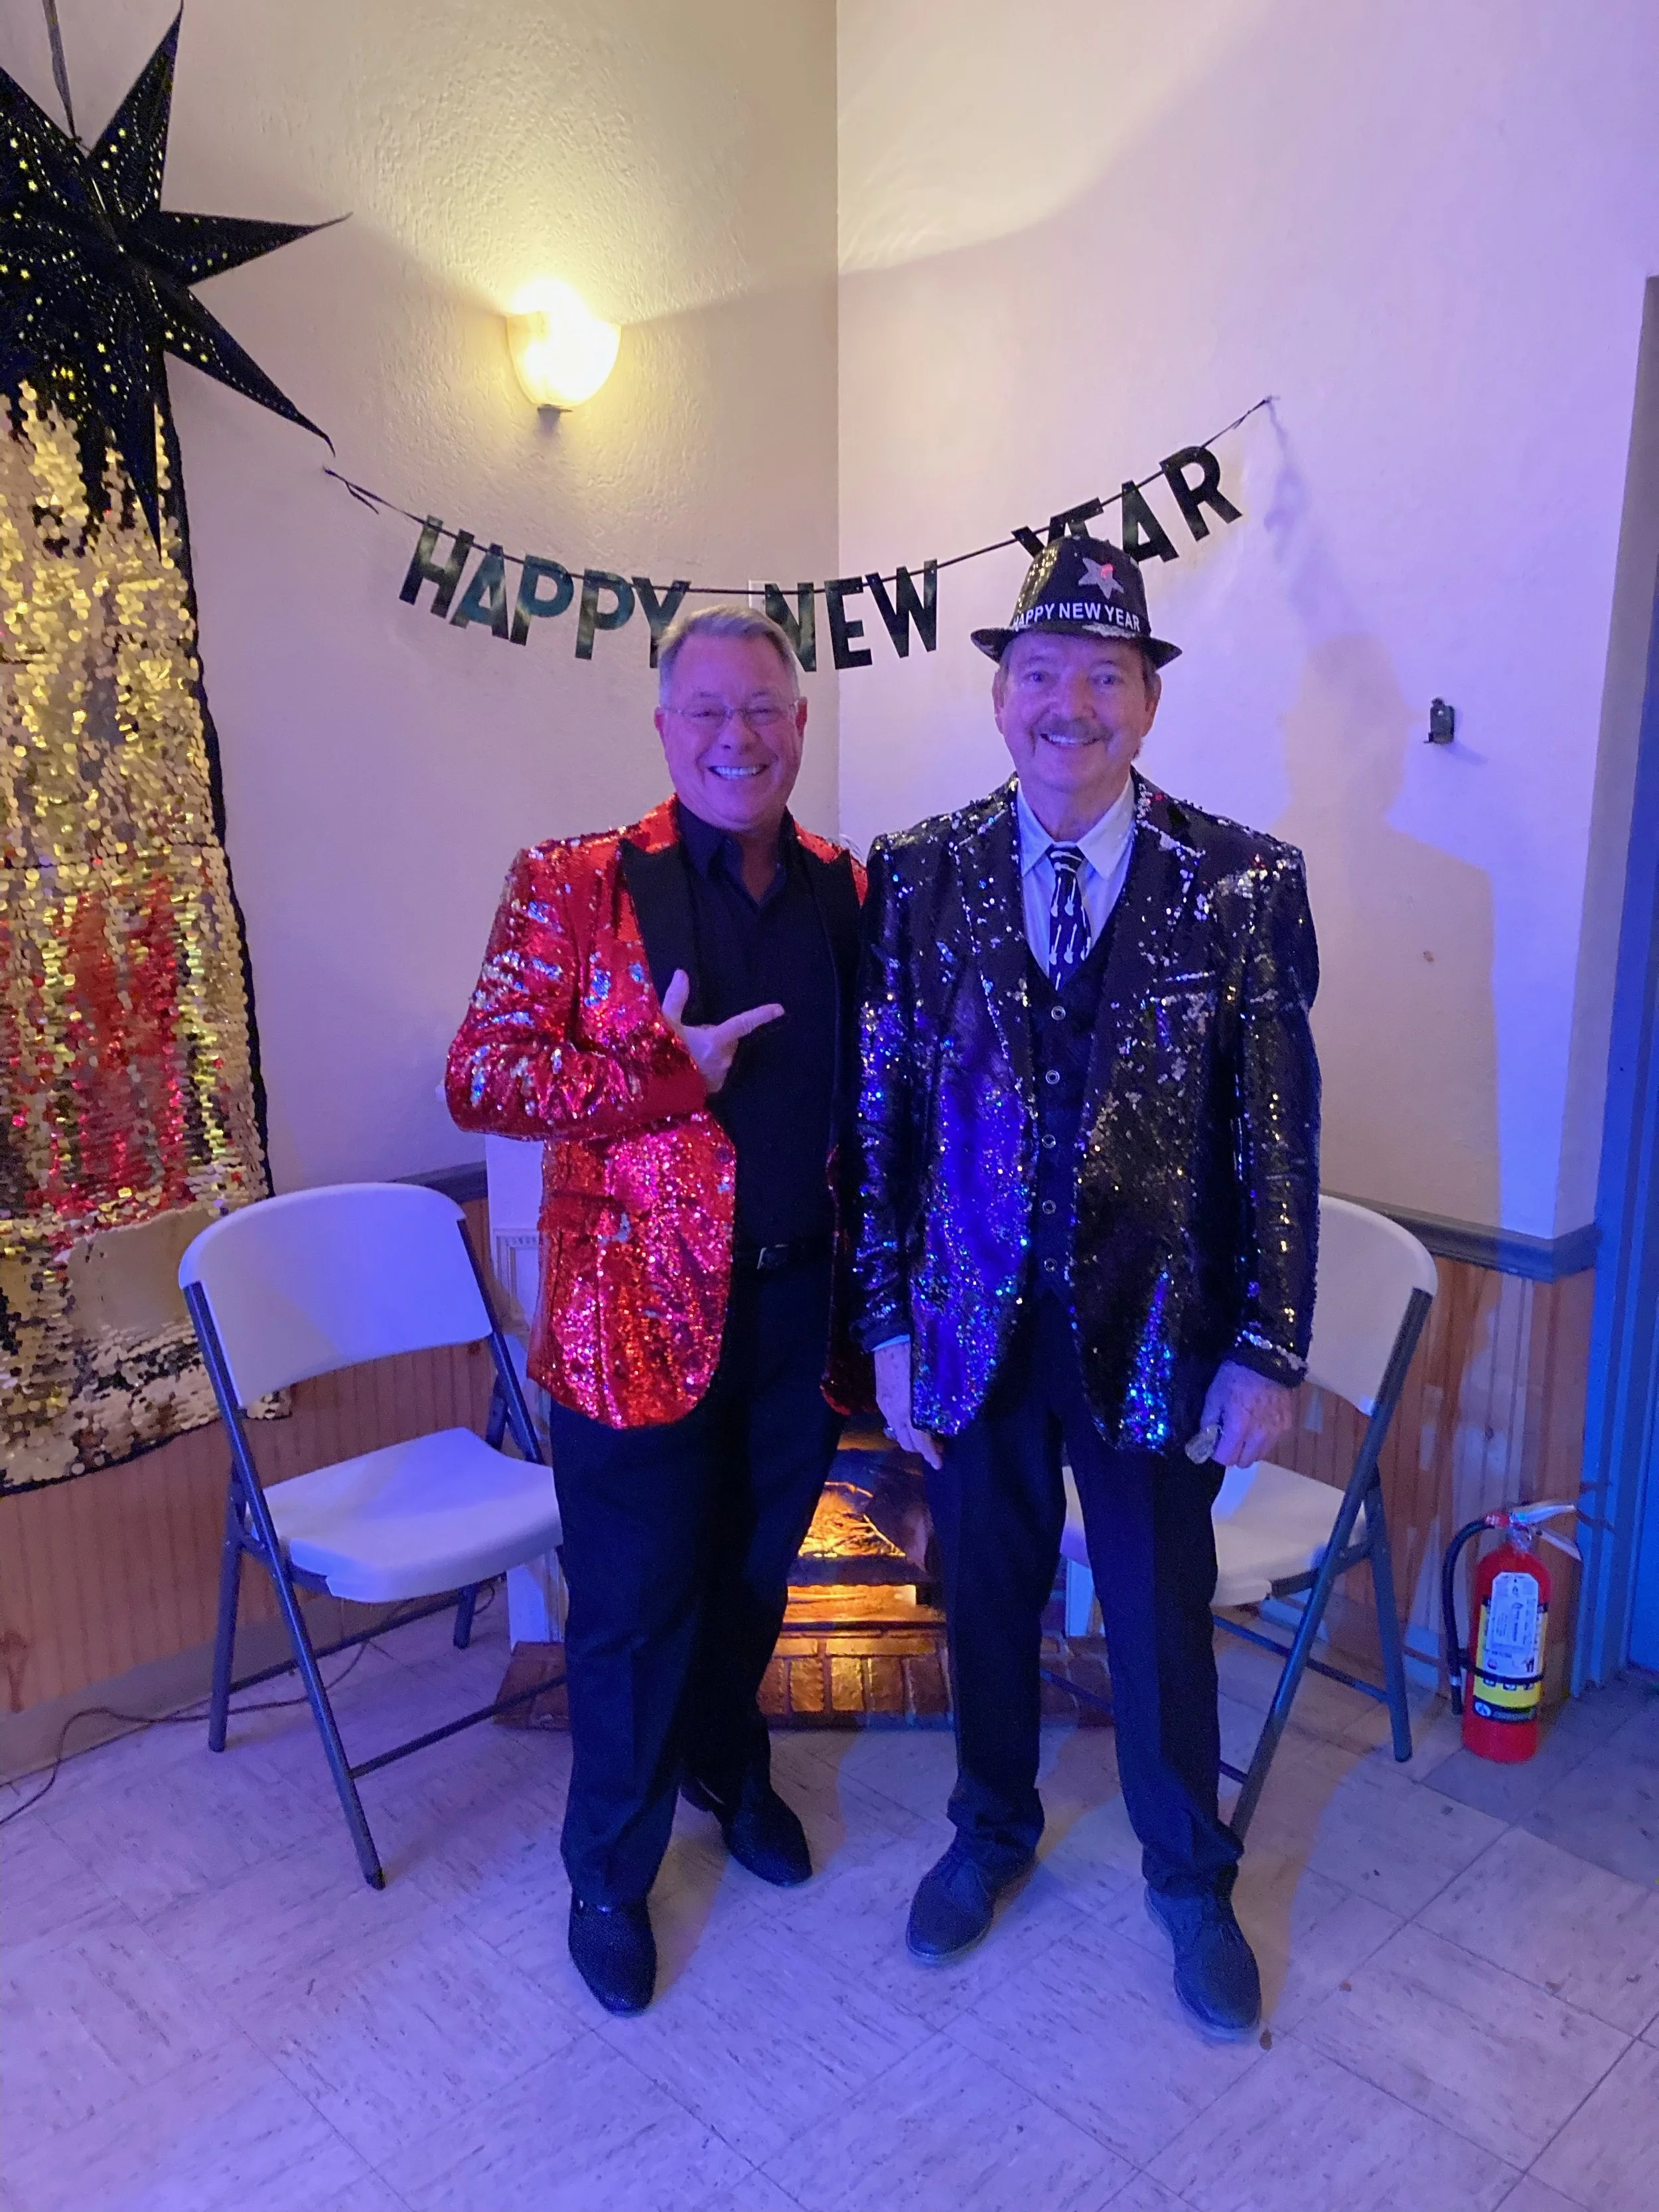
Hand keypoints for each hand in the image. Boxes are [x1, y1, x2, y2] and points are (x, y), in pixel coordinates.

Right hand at [660, 969, 783, 1094]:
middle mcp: (725, 1059)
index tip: (780, 1009)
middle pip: (733, 1039)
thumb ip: (675, 1000)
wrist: (658, 1090)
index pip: (744, 1023)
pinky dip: (715, 1063)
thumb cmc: (662, 1055)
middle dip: (723, 1034)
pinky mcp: (718, 1087)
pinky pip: (723, 1068)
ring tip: (697, 1051)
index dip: (762, 1015)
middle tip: (701, 1035)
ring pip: (728, 1053)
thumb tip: (681, 973)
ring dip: (718, 1049)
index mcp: (716, 1041)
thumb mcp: (665, 1025)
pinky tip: (700, 1065)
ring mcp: (723, 1075)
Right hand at [874, 1339, 941, 1469]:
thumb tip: (946, 1417)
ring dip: (912, 1439)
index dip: (930, 1454)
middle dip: (922, 1449)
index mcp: (906, 1411)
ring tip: (927, 1433)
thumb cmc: (915, 1354)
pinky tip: (913, 1418)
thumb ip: (936, 1402)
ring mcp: (884, 1406)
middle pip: (907, 1443)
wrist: (888, 1336)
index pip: (920, 1442)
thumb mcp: (931, 1379)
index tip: (939, 1464)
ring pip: (897, 1433)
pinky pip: (892, 1421)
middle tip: (938, 1446)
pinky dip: (904, 1427)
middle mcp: (892, 1413)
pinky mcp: (880, 1398)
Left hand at [1198, 1360, 1295, 1467]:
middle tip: (1229, 1438)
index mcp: (1238, 1428)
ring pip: (1259, 1456)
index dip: (1217, 1453)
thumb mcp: (1214, 1396)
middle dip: (1233, 1454)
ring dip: (1249, 1449)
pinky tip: (1259, 1424)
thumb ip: (1208, 1422)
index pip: (1225, 1459)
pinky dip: (1264, 1440)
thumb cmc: (1235, 1376)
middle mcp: (1259, 1436)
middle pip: (1243, 1462)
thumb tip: (1205, 1440)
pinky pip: (1272, 1444)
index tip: (1215, 1443)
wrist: (1266, 1360)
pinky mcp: (1286, 1426)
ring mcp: (1275, 1432)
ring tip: (1245, 1431)